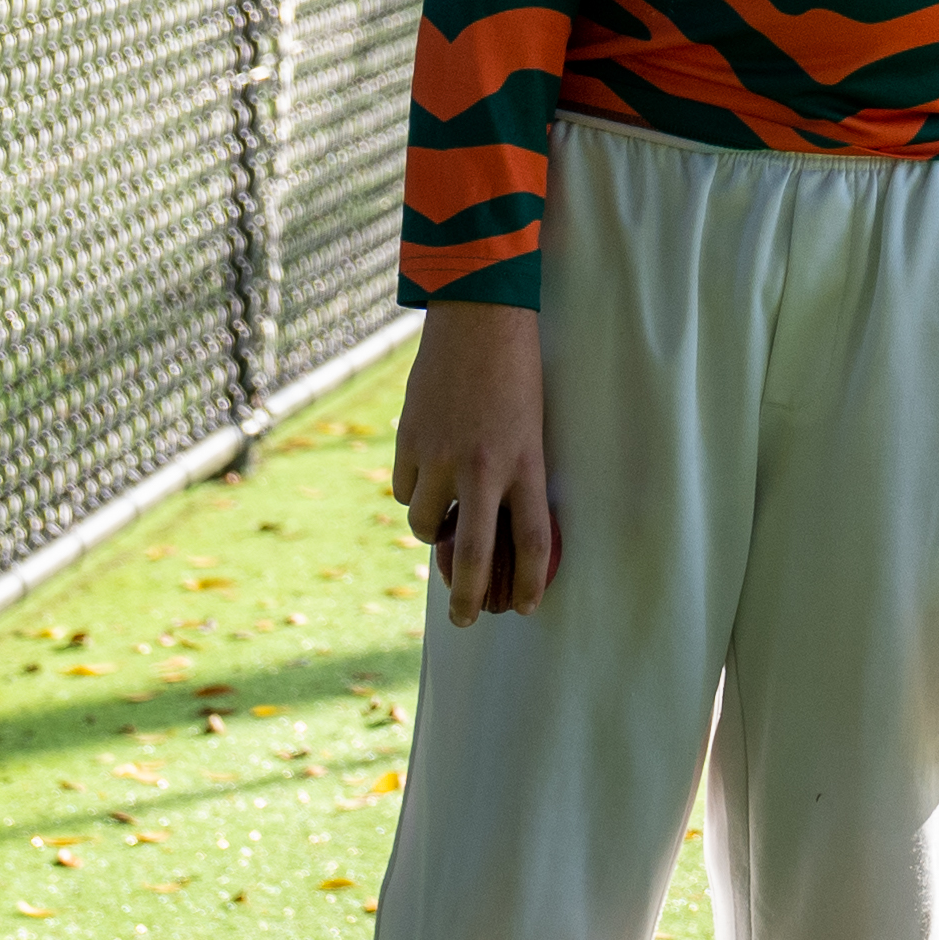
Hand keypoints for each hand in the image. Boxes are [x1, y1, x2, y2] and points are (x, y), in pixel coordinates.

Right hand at [390, 299, 557, 623]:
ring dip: (435, 533)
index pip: (534, 541)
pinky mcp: (409, 441)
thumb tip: (493, 529)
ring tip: (446, 521)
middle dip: (470, 599)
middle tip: (467, 620)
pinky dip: (413, 495)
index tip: (527, 608)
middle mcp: (483, 467)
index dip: (533, 582)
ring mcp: (441, 456)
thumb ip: (514, 477)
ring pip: (427, 525)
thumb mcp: (531, 428)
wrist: (479, 318)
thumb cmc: (516, 372)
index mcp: (526, 463)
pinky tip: (425, 480)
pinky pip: (404, 491)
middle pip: (477, 556)